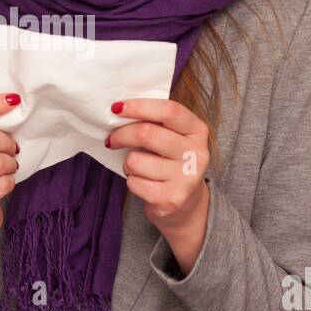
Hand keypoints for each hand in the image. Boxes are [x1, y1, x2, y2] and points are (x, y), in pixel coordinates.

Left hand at [106, 97, 210, 252]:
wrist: (187, 204)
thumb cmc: (171, 162)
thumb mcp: (174, 137)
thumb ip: (156, 122)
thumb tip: (118, 110)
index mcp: (197, 131)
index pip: (169, 110)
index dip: (139, 106)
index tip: (116, 108)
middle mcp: (196, 154)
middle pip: (147, 134)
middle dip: (122, 135)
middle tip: (112, 139)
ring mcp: (186, 178)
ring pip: (135, 161)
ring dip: (128, 163)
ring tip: (138, 168)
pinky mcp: (171, 199)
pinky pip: (134, 183)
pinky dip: (132, 182)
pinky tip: (144, 184)